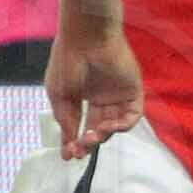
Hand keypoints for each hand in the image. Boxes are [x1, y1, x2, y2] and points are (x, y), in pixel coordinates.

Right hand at [45, 21, 144, 157]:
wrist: (85, 36)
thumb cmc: (67, 60)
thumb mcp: (59, 95)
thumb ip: (66, 120)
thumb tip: (69, 147)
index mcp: (83, 95)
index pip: (81, 124)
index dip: (75, 141)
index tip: (68, 156)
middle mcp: (101, 96)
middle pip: (98, 128)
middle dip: (89, 142)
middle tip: (80, 149)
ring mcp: (118, 94)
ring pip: (114, 125)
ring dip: (103, 135)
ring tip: (91, 135)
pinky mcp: (133, 91)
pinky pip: (132, 116)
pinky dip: (121, 126)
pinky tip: (108, 126)